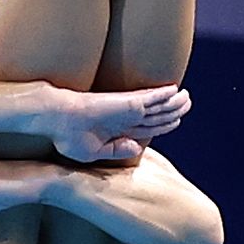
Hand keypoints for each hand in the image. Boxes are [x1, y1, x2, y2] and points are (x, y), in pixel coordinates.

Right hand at [45, 84, 186, 164]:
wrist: (56, 120)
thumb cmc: (67, 136)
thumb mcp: (92, 153)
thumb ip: (116, 151)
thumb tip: (137, 147)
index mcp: (119, 130)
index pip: (149, 127)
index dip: (163, 125)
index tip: (175, 122)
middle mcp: (126, 118)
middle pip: (158, 115)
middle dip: (174, 111)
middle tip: (187, 105)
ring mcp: (128, 109)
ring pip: (159, 106)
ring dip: (175, 102)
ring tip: (187, 98)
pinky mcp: (127, 102)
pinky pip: (152, 98)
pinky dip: (164, 94)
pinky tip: (175, 90)